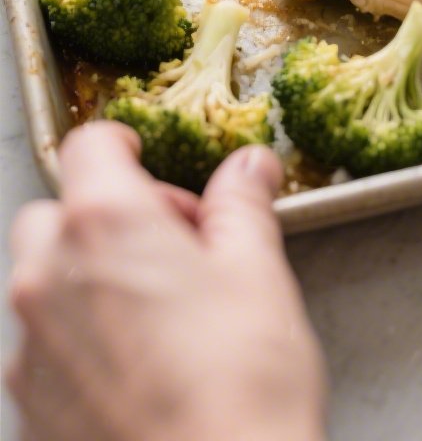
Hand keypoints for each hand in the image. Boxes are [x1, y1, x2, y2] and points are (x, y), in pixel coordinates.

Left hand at [7, 123, 326, 440]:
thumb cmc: (239, 389)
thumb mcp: (259, 274)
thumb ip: (243, 207)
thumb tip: (249, 169)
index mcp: (105, 223)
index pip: (89, 144)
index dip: (122, 145)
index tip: (144, 160)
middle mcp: (48, 277)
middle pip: (55, 215)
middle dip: (105, 219)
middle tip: (170, 249)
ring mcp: (30, 350)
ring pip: (44, 286)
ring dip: (88, 282)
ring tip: (159, 318)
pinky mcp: (28, 412)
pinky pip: (43, 353)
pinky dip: (78, 346)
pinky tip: (138, 374)